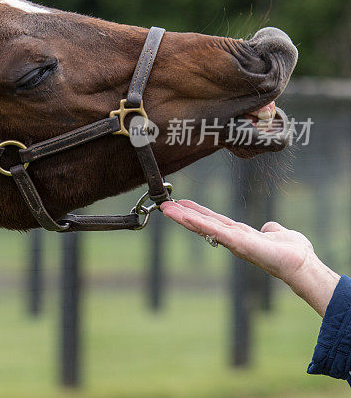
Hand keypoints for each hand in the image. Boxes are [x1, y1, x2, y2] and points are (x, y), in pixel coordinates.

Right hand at [160, 199, 339, 316]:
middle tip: (165, 205)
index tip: (182, 203)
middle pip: (204, 223)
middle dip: (184, 215)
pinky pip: (214, 231)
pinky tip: (186, 216)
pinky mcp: (237, 242)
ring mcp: (233, 241)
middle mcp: (232, 239)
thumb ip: (272, 229)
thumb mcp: (280, 233)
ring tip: (167, 209)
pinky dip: (199, 223)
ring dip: (185, 218)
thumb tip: (269, 227)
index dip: (198, 212)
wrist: (301, 263)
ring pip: (205, 226)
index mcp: (240, 235)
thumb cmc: (294, 252)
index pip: (215, 221)